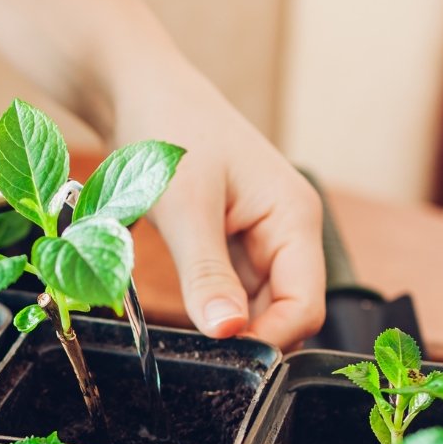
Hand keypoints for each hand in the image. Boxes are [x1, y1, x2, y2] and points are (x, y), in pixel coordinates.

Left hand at [111, 62, 325, 347]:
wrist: (135, 88)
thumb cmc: (167, 128)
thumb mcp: (184, 206)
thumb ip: (206, 273)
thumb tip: (228, 331)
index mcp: (294, 217)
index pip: (306, 305)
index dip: (272, 338)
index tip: (227, 355)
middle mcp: (285, 230)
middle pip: (285, 311)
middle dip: (250, 334)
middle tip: (200, 346)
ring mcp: (258, 236)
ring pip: (254, 304)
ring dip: (225, 319)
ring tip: (186, 316)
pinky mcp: (229, 240)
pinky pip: (229, 289)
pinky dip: (209, 302)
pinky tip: (183, 301)